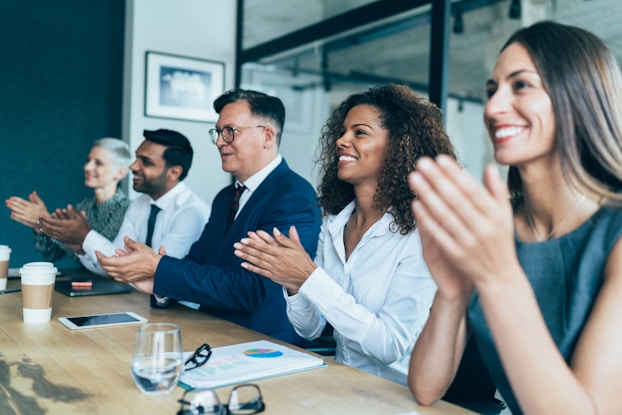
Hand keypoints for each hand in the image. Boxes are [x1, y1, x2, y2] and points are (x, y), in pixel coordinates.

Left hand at [6, 191, 48, 230]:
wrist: (46, 221)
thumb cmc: (43, 211)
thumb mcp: (41, 204)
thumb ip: (36, 198)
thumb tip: (33, 192)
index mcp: (31, 205)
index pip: (22, 201)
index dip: (16, 199)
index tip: (11, 197)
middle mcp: (29, 210)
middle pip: (19, 206)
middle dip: (12, 203)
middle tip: (6, 200)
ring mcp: (27, 215)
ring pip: (18, 211)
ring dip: (12, 208)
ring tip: (7, 205)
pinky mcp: (27, 221)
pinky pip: (20, 218)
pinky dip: (16, 216)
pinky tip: (11, 214)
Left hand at [38, 205, 90, 245]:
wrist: (85, 239)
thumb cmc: (83, 227)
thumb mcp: (80, 218)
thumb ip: (73, 212)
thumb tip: (68, 205)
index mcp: (65, 225)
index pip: (52, 221)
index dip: (45, 218)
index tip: (40, 215)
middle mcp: (62, 231)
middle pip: (48, 227)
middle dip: (42, 222)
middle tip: (37, 218)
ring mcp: (61, 236)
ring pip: (49, 232)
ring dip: (42, 227)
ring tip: (38, 223)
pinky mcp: (61, 239)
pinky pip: (51, 236)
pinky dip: (46, 232)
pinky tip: (43, 230)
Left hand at [94, 237, 163, 284]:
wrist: (157, 268)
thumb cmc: (150, 258)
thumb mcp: (140, 247)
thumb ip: (131, 243)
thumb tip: (125, 238)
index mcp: (122, 263)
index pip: (105, 260)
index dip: (99, 256)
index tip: (97, 252)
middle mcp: (121, 271)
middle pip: (105, 267)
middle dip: (101, 261)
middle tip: (100, 256)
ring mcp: (124, 276)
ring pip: (109, 273)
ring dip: (106, 267)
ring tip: (107, 261)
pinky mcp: (128, 279)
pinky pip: (116, 277)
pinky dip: (112, 273)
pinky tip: (114, 269)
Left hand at [233, 226, 316, 293]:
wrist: (308, 277)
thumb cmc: (303, 260)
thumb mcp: (297, 247)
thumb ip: (286, 238)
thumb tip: (276, 230)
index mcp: (282, 253)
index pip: (265, 246)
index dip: (254, 243)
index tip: (245, 239)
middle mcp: (276, 261)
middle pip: (259, 254)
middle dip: (246, 249)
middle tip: (236, 244)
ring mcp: (274, 269)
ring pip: (258, 262)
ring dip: (246, 257)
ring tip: (237, 252)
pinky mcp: (273, 276)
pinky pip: (260, 272)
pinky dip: (251, 268)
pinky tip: (243, 264)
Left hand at [408, 155, 518, 292]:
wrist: (500, 277)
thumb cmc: (500, 240)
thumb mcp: (505, 215)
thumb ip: (497, 191)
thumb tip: (489, 166)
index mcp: (495, 215)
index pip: (472, 190)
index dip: (455, 174)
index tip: (440, 158)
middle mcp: (483, 228)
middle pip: (456, 200)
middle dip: (437, 180)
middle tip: (421, 162)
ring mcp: (468, 242)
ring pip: (445, 215)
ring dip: (428, 196)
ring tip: (414, 178)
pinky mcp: (456, 255)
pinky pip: (439, 234)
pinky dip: (427, 219)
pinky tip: (415, 204)